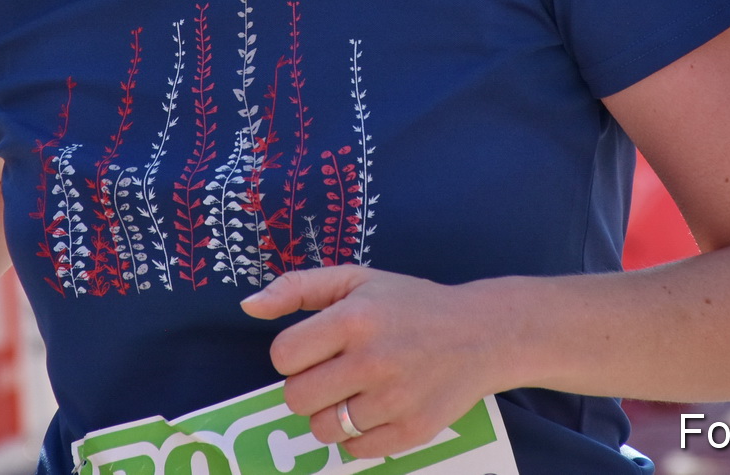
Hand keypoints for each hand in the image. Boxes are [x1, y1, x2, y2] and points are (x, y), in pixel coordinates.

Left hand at [241, 266, 509, 459]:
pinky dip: (358, 433)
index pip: (283, 356)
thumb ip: (297, 287)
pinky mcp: (412, 431)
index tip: (316, 347)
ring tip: (354, 391)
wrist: (481, 334)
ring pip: (321, 429)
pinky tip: (377, 407)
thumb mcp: (356, 279)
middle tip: (334, 371)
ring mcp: (394, 400)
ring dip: (329, 413)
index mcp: (354, 318)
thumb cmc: (410, 304)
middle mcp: (373, 360)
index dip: (293, 353)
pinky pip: (354, 450)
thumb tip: (247, 307)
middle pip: (296, 397)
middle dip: (307, 385)